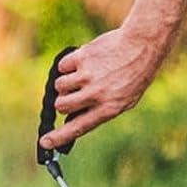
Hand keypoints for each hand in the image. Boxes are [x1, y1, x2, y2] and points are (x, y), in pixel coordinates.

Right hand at [39, 27, 168, 150]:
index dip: (59, 137)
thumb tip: (71, 119)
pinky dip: (69, 65)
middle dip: (63, 101)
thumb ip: (100, 110)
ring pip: (59, 86)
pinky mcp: (82, 58)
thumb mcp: (126, 99)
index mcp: (110, 108)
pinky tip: (86, 61)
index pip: (78, 127)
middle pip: (61, 106)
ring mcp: (88, 75)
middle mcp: (97, 94)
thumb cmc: (135, 74)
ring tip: (85, 75)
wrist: (142, 45)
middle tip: (75, 93)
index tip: (44, 142)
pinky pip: (61, 67)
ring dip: (66, 82)